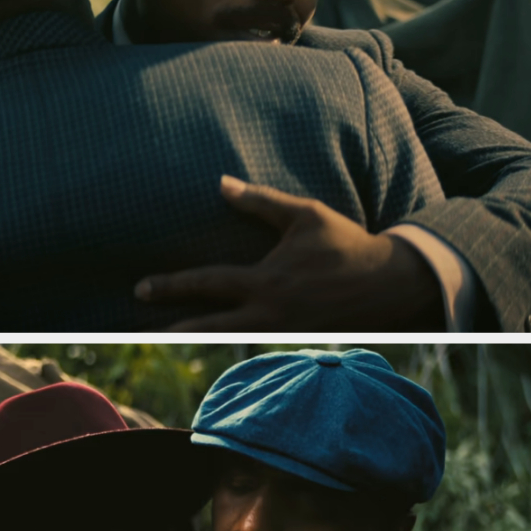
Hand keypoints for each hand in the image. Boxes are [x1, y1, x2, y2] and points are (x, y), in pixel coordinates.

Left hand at [135, 176, 444, 331]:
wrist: (390, 285)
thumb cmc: (346, 243)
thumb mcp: (305, 214)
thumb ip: (260, 201)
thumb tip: (220, 183)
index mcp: (268, 281)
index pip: (208, 284)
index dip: (171, 287)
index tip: (140, 290)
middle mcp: (271, 313)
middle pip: (210, 328)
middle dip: (174, 330)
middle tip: (140, 334)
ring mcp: (284, 334)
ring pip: (230, 343)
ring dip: (199, 343)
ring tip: (168, 344)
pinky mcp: (297, 343)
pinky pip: (256, 346)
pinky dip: (231, 346)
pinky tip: (214, 345)